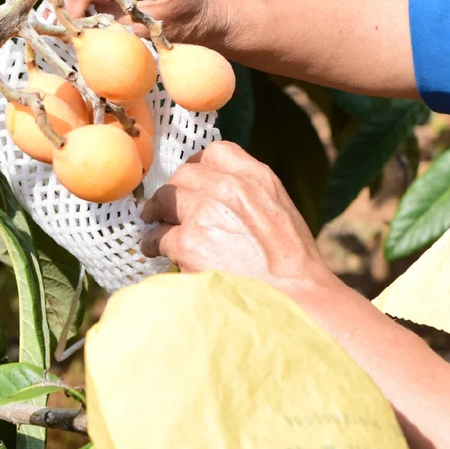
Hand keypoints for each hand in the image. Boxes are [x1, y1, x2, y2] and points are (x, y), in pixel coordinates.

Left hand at [141, 141, 334, 295]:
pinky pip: (159, 236)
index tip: (190, 182)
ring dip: (158, 215)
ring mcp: (207, 213)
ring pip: (165, 200)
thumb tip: (216, 192)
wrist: (295, 296)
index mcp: (256, 177)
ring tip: (156, 227)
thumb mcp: (280, 209)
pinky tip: (156, 251)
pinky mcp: (190, 243)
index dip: (197, 167)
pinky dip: (154, 243)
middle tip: (166, 208)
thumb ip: (250, 193)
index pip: (215, 153)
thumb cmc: (292, 260)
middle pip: (184, 175)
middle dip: (173, 192)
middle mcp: (230, 188)